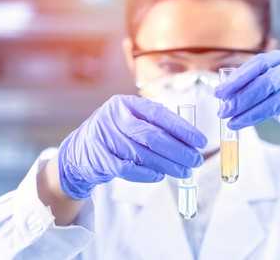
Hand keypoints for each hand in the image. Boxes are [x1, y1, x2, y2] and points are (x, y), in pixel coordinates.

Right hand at [58, 95, 205, 198]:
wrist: (79, 151)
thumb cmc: (114, 134)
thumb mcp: (131, 120)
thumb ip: (154, 124)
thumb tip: (189, 139)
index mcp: (126, 103)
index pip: (159, 114)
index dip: (182, 129)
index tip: (200, 141)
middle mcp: (114, 117)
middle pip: (152, 136)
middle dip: (179, 150)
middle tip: (195, 160)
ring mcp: (104, 137)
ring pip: (142, 154)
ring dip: (167, 165)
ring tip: (184, 171)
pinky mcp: (99, 158)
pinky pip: (128, 169)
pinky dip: (147, 174)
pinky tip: (160, 176)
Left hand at [215, 50, 279, 163]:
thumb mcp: (270, 84)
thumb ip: (251, 83)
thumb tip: (221, 91)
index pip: (258, 64)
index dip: (237, 79)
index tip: (219, 93)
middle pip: (267, 82)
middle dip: (242, 99)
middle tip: (224, 111)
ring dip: (254, 113)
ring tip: (234, 122)